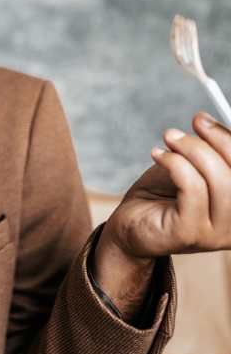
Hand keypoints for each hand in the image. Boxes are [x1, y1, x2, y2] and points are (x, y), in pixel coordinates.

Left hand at [106, 111, 230, 258]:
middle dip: (215, 141)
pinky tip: (158, 155)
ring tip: (168, 140)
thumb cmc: (166, 194)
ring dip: (190, 150)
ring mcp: (217, 233)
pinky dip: (174, 163)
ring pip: (218, 179)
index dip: (229, 140)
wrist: (131, 224)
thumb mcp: (196, 169)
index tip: (205, 120)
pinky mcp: (191, 233)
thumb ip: (214, 153)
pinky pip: (193, 188)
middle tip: (192, 124)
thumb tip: (212, 123)